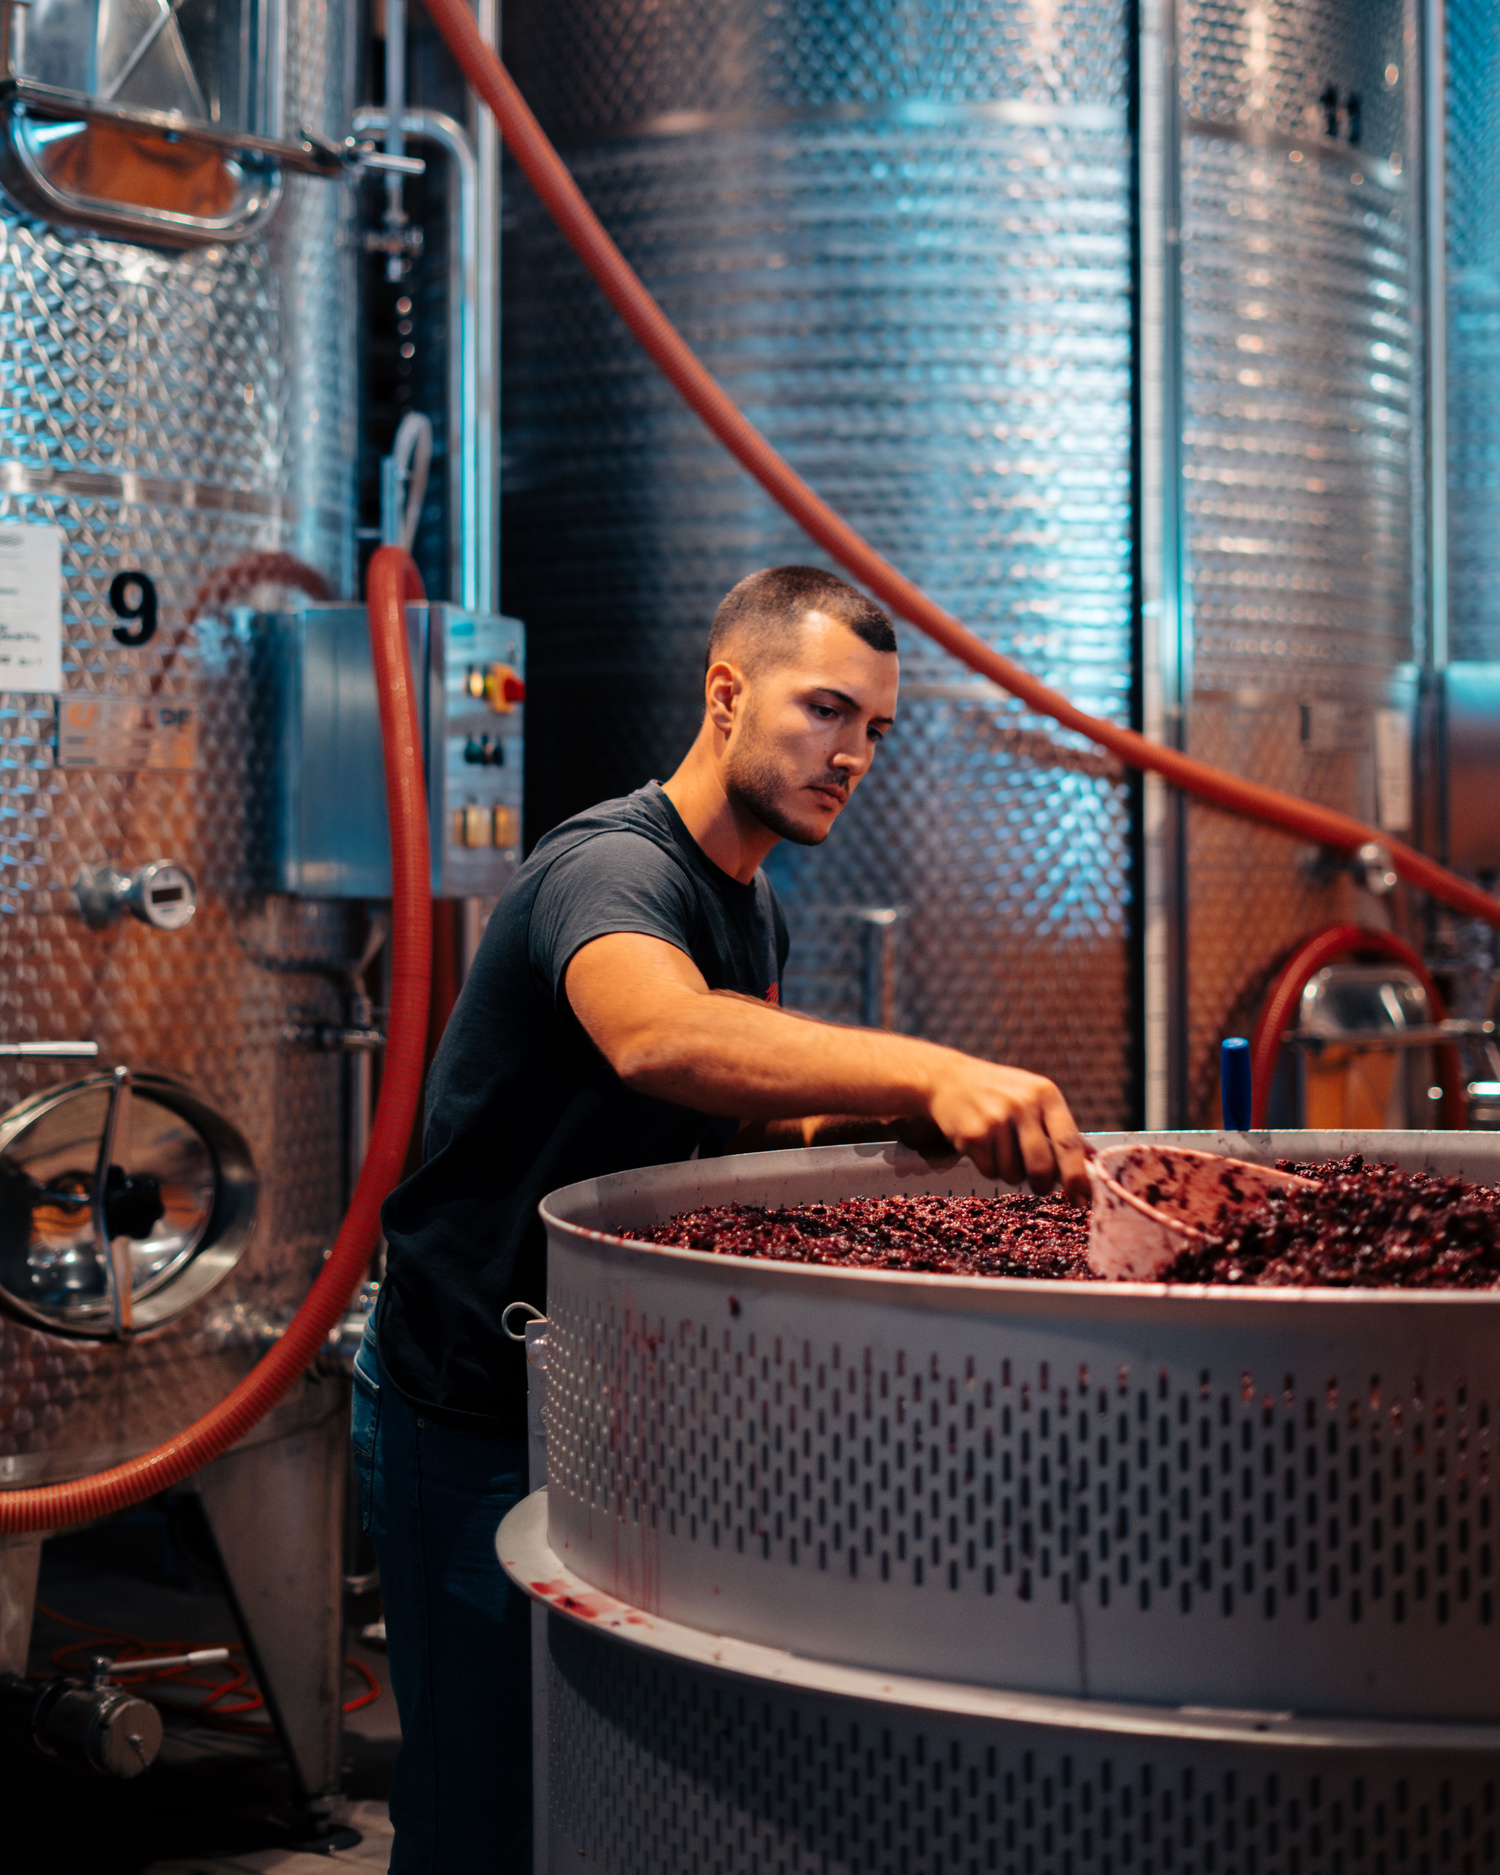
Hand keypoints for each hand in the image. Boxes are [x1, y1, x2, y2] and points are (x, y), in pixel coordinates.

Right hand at [924, 1058, 1089, 1206]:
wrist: (949, 1079)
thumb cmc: (1002, 1093)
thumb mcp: (1035, 1099)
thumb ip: (1062, 1130)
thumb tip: (1095, 1164)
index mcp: (1045, 1094)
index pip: (1069, 1143)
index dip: (1078, 1176)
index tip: (1083, 1199)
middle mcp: (1022, 1104)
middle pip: (1041, 1166)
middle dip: (1042, 1184)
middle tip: (1040, 1186)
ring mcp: (995, 1119)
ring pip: (1013, 1174)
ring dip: (1010, 1173)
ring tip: (1002, 1150)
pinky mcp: (972, 1135)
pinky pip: (990, 1172)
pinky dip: (989, 1168)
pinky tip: (984, 1147)